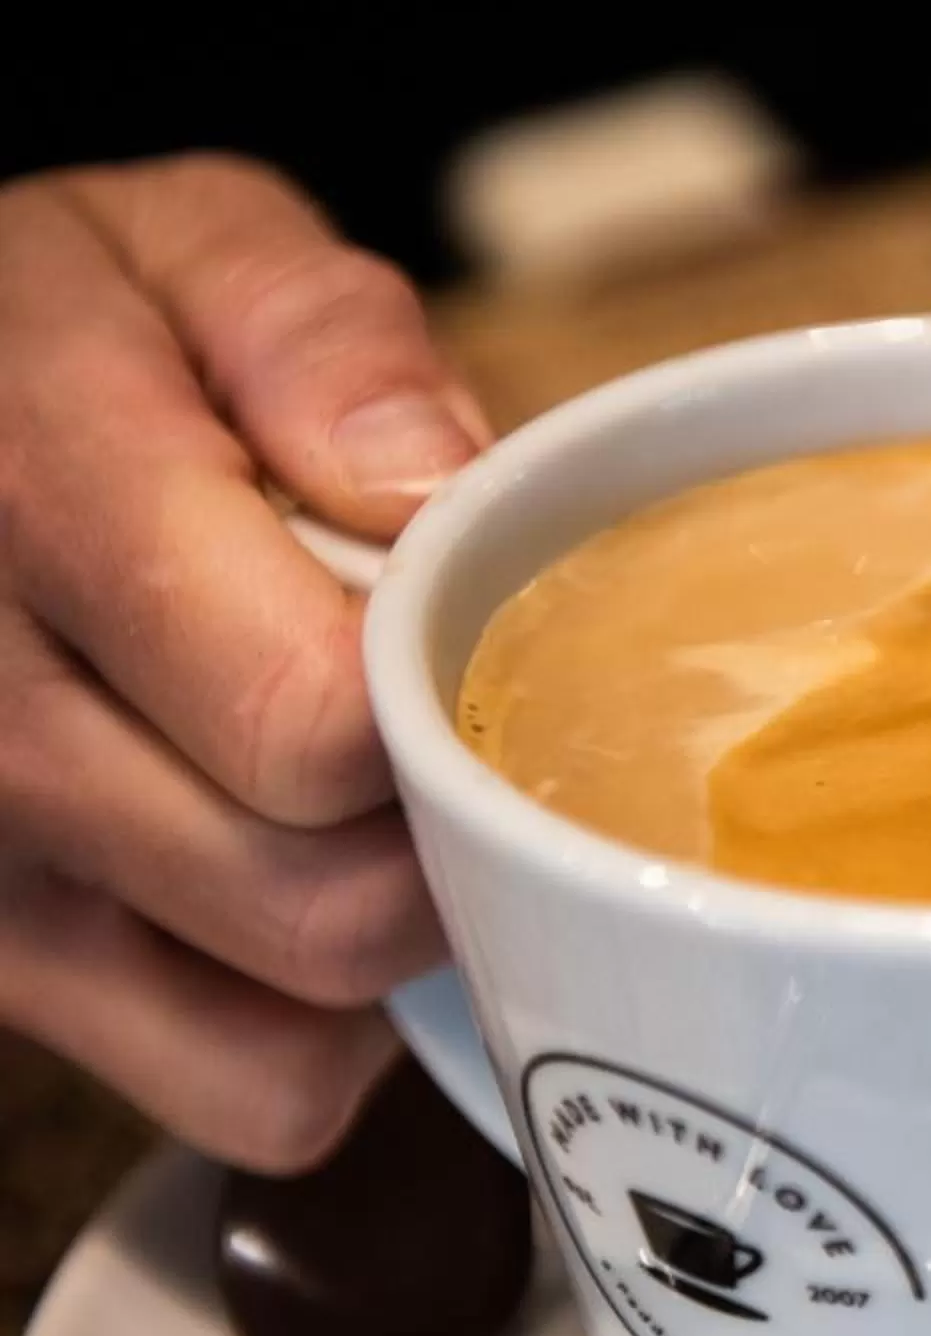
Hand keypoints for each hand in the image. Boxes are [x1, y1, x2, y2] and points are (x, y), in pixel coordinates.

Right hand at [0, 157, 490, 1169]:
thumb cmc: (45, 333)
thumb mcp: (178, 243)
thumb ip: (315, 332)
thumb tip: (433, 484)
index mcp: (35, 505)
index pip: (309, 719)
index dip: (450, 703)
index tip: (479, 640)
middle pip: (324, 906)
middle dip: (447, 831)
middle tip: (464, 729)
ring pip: (292, 1034)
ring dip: (392, 946)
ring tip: (380, 803)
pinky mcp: (5, 979)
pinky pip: (241, 1092)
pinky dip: (320, 1033)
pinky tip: (308, 888)